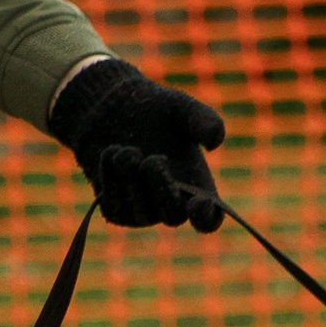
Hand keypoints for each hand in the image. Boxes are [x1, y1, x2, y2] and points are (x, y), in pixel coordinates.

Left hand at [48, 56, 227, 231]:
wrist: (111, 108)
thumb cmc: (154, 110)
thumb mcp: (182, 108)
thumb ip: (203, 120)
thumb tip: (215, 141)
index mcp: (198, 187)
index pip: (208, 218)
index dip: (206, 217)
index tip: (199, 203)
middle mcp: (173, 204)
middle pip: (172, 216)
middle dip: (161, 187)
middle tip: (152, 158)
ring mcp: (144, 211)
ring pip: (141, 213)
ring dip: (131, 179)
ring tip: (126, 149)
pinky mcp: (116, 210)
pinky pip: (114, 208)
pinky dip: (111, 179)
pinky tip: (110, 153)